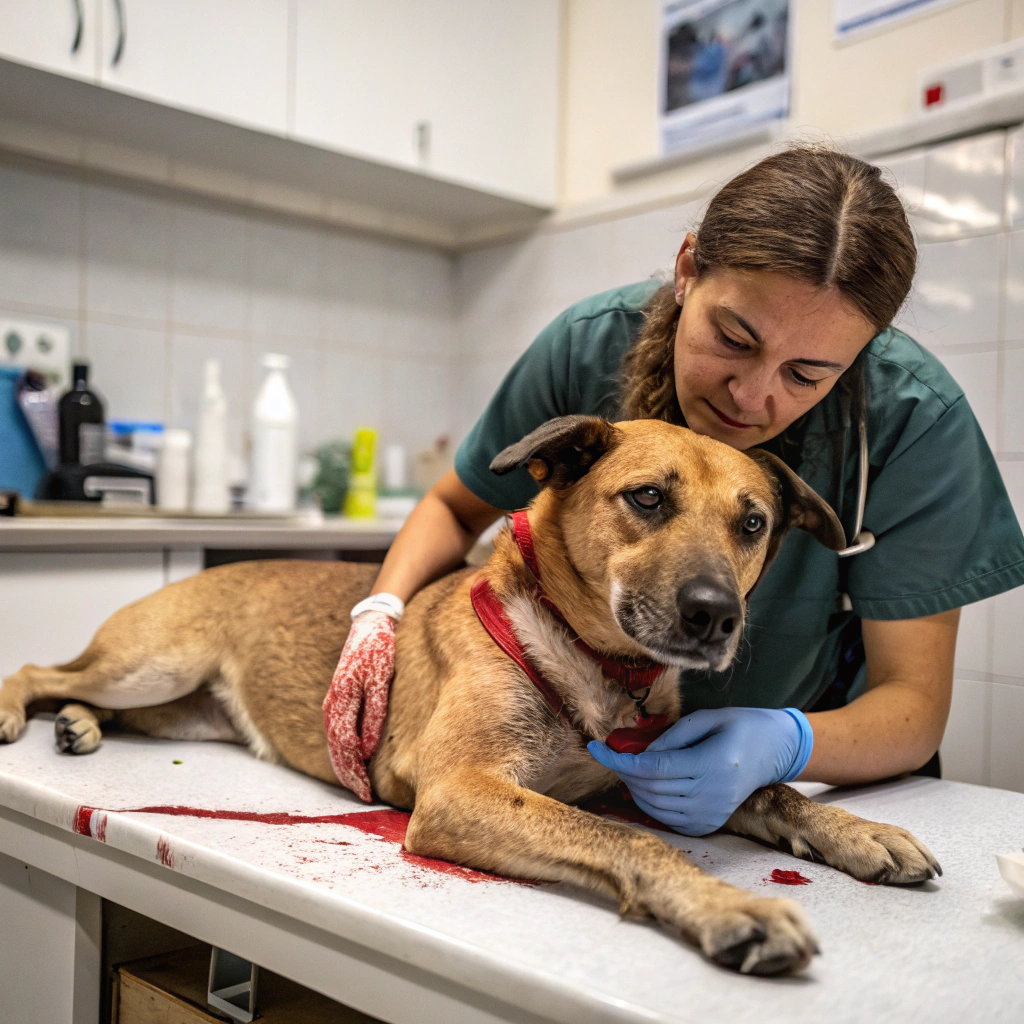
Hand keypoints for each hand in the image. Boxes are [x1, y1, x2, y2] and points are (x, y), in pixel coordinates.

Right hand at [322, 611, 395, 801]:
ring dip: (345, 765)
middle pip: (336, 749)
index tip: (365, 793)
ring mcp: (333, 701)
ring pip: (335, 742)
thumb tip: (367, 748)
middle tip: (362, 797)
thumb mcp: (381, 679)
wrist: (371, 623)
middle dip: (348, 775)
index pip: (344, 747)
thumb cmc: (379, 649)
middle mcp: (332, 704)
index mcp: (340, 701)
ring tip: (357, 785)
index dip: (354, 772)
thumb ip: (374, 712)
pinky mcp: (339, 698)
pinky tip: (354, 760)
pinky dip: (344, 750)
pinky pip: (338, 731)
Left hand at [587, 707, 812, 835]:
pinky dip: (649, 804)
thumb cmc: (740, 726)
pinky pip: (668, 820)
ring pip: (655, 807)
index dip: (619, 759)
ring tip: (628, 767)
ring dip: (633, 787)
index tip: (595, 747)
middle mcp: (713, 794)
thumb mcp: (706, 719)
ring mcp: (712, 813)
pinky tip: (646, 786)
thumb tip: (639, 753)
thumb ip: (670, 736)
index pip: (654, 767)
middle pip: (651, 788)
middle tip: (612, 753)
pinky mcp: (710, 824)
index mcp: (713, 763)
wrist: (774, 750)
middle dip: (624, 771)